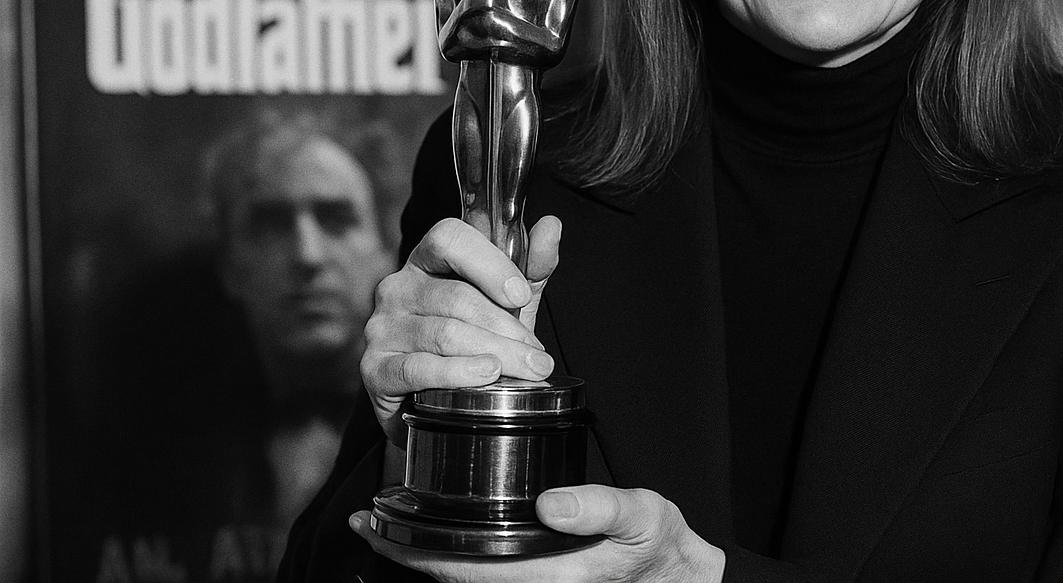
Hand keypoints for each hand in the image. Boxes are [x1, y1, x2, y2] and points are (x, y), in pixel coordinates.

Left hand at [350, 485, 725, 582]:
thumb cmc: (661, 546)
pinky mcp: (536, 582)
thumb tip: (547, 504)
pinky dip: (450, 557)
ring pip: (461, 579)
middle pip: (448, 578)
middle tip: (364, 519)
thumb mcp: (641, 515)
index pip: (459, 569)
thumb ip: (597, 507)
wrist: (683, 579)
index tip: (375, 524)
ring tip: (387, 524)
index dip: (411, 550)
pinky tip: (439, 535)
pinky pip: (480, 576)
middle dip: (402, 552)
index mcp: (546, 577)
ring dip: (421, 555)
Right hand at [361, 215, 561, 444]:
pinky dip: (458, 373)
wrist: (434, 399)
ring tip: (527, 369)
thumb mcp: (507, 302)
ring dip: (494, 353)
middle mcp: (397, 288)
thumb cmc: (473, 339)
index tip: (521, 296)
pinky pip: (418, 368)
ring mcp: (382, 327)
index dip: (488, 263)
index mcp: (426, 260)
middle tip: (538, 355)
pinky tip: (486, 375)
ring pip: (444, 333)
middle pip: (456, 297)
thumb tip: (551, 225)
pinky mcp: (375, 368)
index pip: (449, 238)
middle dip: (506, 328)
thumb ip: (529, 266)